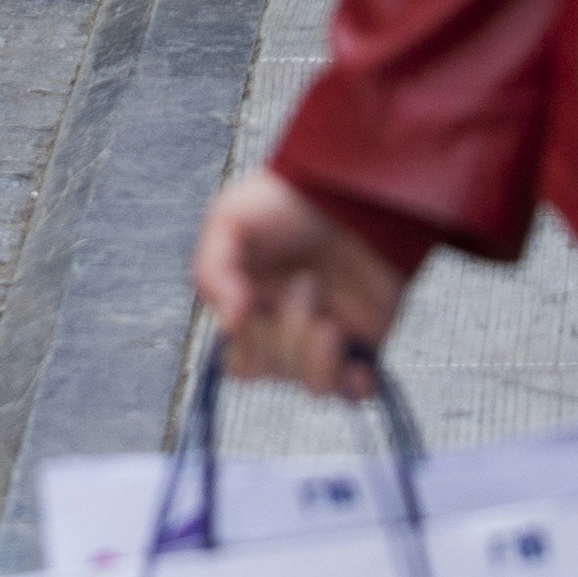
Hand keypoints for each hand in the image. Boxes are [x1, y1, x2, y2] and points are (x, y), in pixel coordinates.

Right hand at [192, 167, 410, 395]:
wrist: (351, 186)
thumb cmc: (285, 200)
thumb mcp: (229, 220)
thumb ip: (213, 272)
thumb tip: (229, 326)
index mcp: (249, 307)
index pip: (240, 361)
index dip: (246, 346)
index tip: (253, 309)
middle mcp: (284, 327)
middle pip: (273, 373)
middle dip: (286, 336)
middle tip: (306, 285)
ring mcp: (325, 337)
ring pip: (312, 385)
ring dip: (318, 357)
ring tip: (332, 321)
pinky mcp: (364, 341)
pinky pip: (355, 391)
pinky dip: (353, 385)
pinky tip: (356, 364)